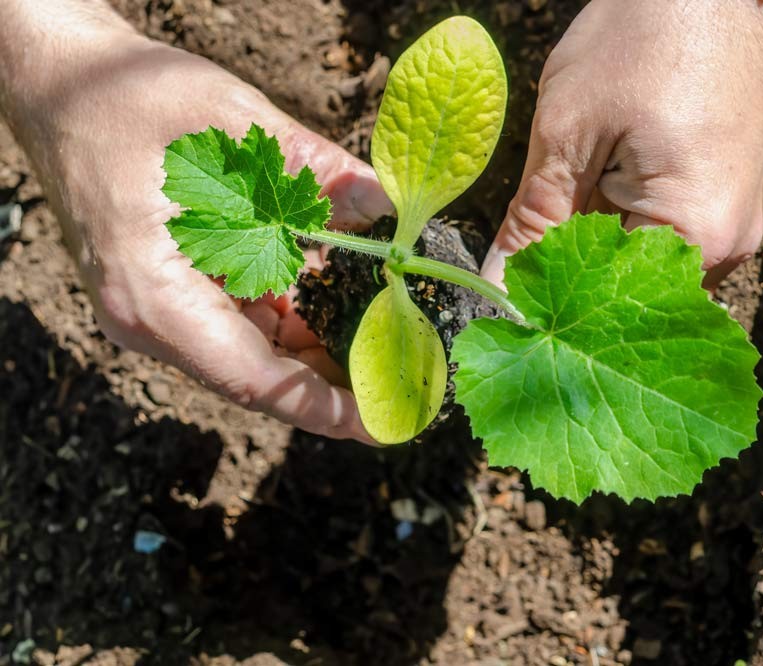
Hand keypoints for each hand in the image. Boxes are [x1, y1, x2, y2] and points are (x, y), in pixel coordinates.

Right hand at [1, 12, 390, 439]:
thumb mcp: (235, 125)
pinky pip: (242, 321)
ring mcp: (158, 310)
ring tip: (390, 341)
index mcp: (152, 294)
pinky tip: (344, 299)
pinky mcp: (171, 292)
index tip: (381, 423)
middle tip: (407, 379)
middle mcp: (150, 320)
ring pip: (256, 351)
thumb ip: (318, 172)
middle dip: (335, 379)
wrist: (64, 88)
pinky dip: (295, 315)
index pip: (252, 378)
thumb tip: (391, 208)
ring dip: (321, 345)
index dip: (321, 404)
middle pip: (260, 374)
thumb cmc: (129, 98)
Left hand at [482, 0, 762, 288]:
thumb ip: (533, 221)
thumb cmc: (645, 36)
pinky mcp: (726, 206)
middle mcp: (727, 249)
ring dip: (594, 260)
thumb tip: (495, 291)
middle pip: (627, 303)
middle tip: (529, 244)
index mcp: (694, 235)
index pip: (601, 309)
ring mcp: (733, 229)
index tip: (503, 297)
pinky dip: (621, 235)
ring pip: (641, 276)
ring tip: (568, 213)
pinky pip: (662, 246)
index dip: (543, 302)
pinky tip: (597, 200)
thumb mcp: (569, 128)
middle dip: (570, 285)